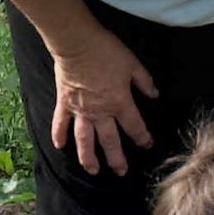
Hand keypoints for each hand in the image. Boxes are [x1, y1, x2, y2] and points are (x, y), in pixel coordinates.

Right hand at [47, 28, 157, 175]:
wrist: (76, 42)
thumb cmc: (106, 50)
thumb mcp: (132, 63)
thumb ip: (144, 81)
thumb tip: (155, 94)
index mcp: (119, 102)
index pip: (134, 126)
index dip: (142, 138)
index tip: (147, 145)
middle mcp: (100, 112)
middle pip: (109, 141)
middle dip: (117, 159)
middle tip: (121, 172)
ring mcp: (80, 110)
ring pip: (84, 140)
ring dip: (88, 158)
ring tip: (93, 170)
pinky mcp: (64, 103)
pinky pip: (60, 123)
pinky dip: (58, 135)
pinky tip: (59, 147)